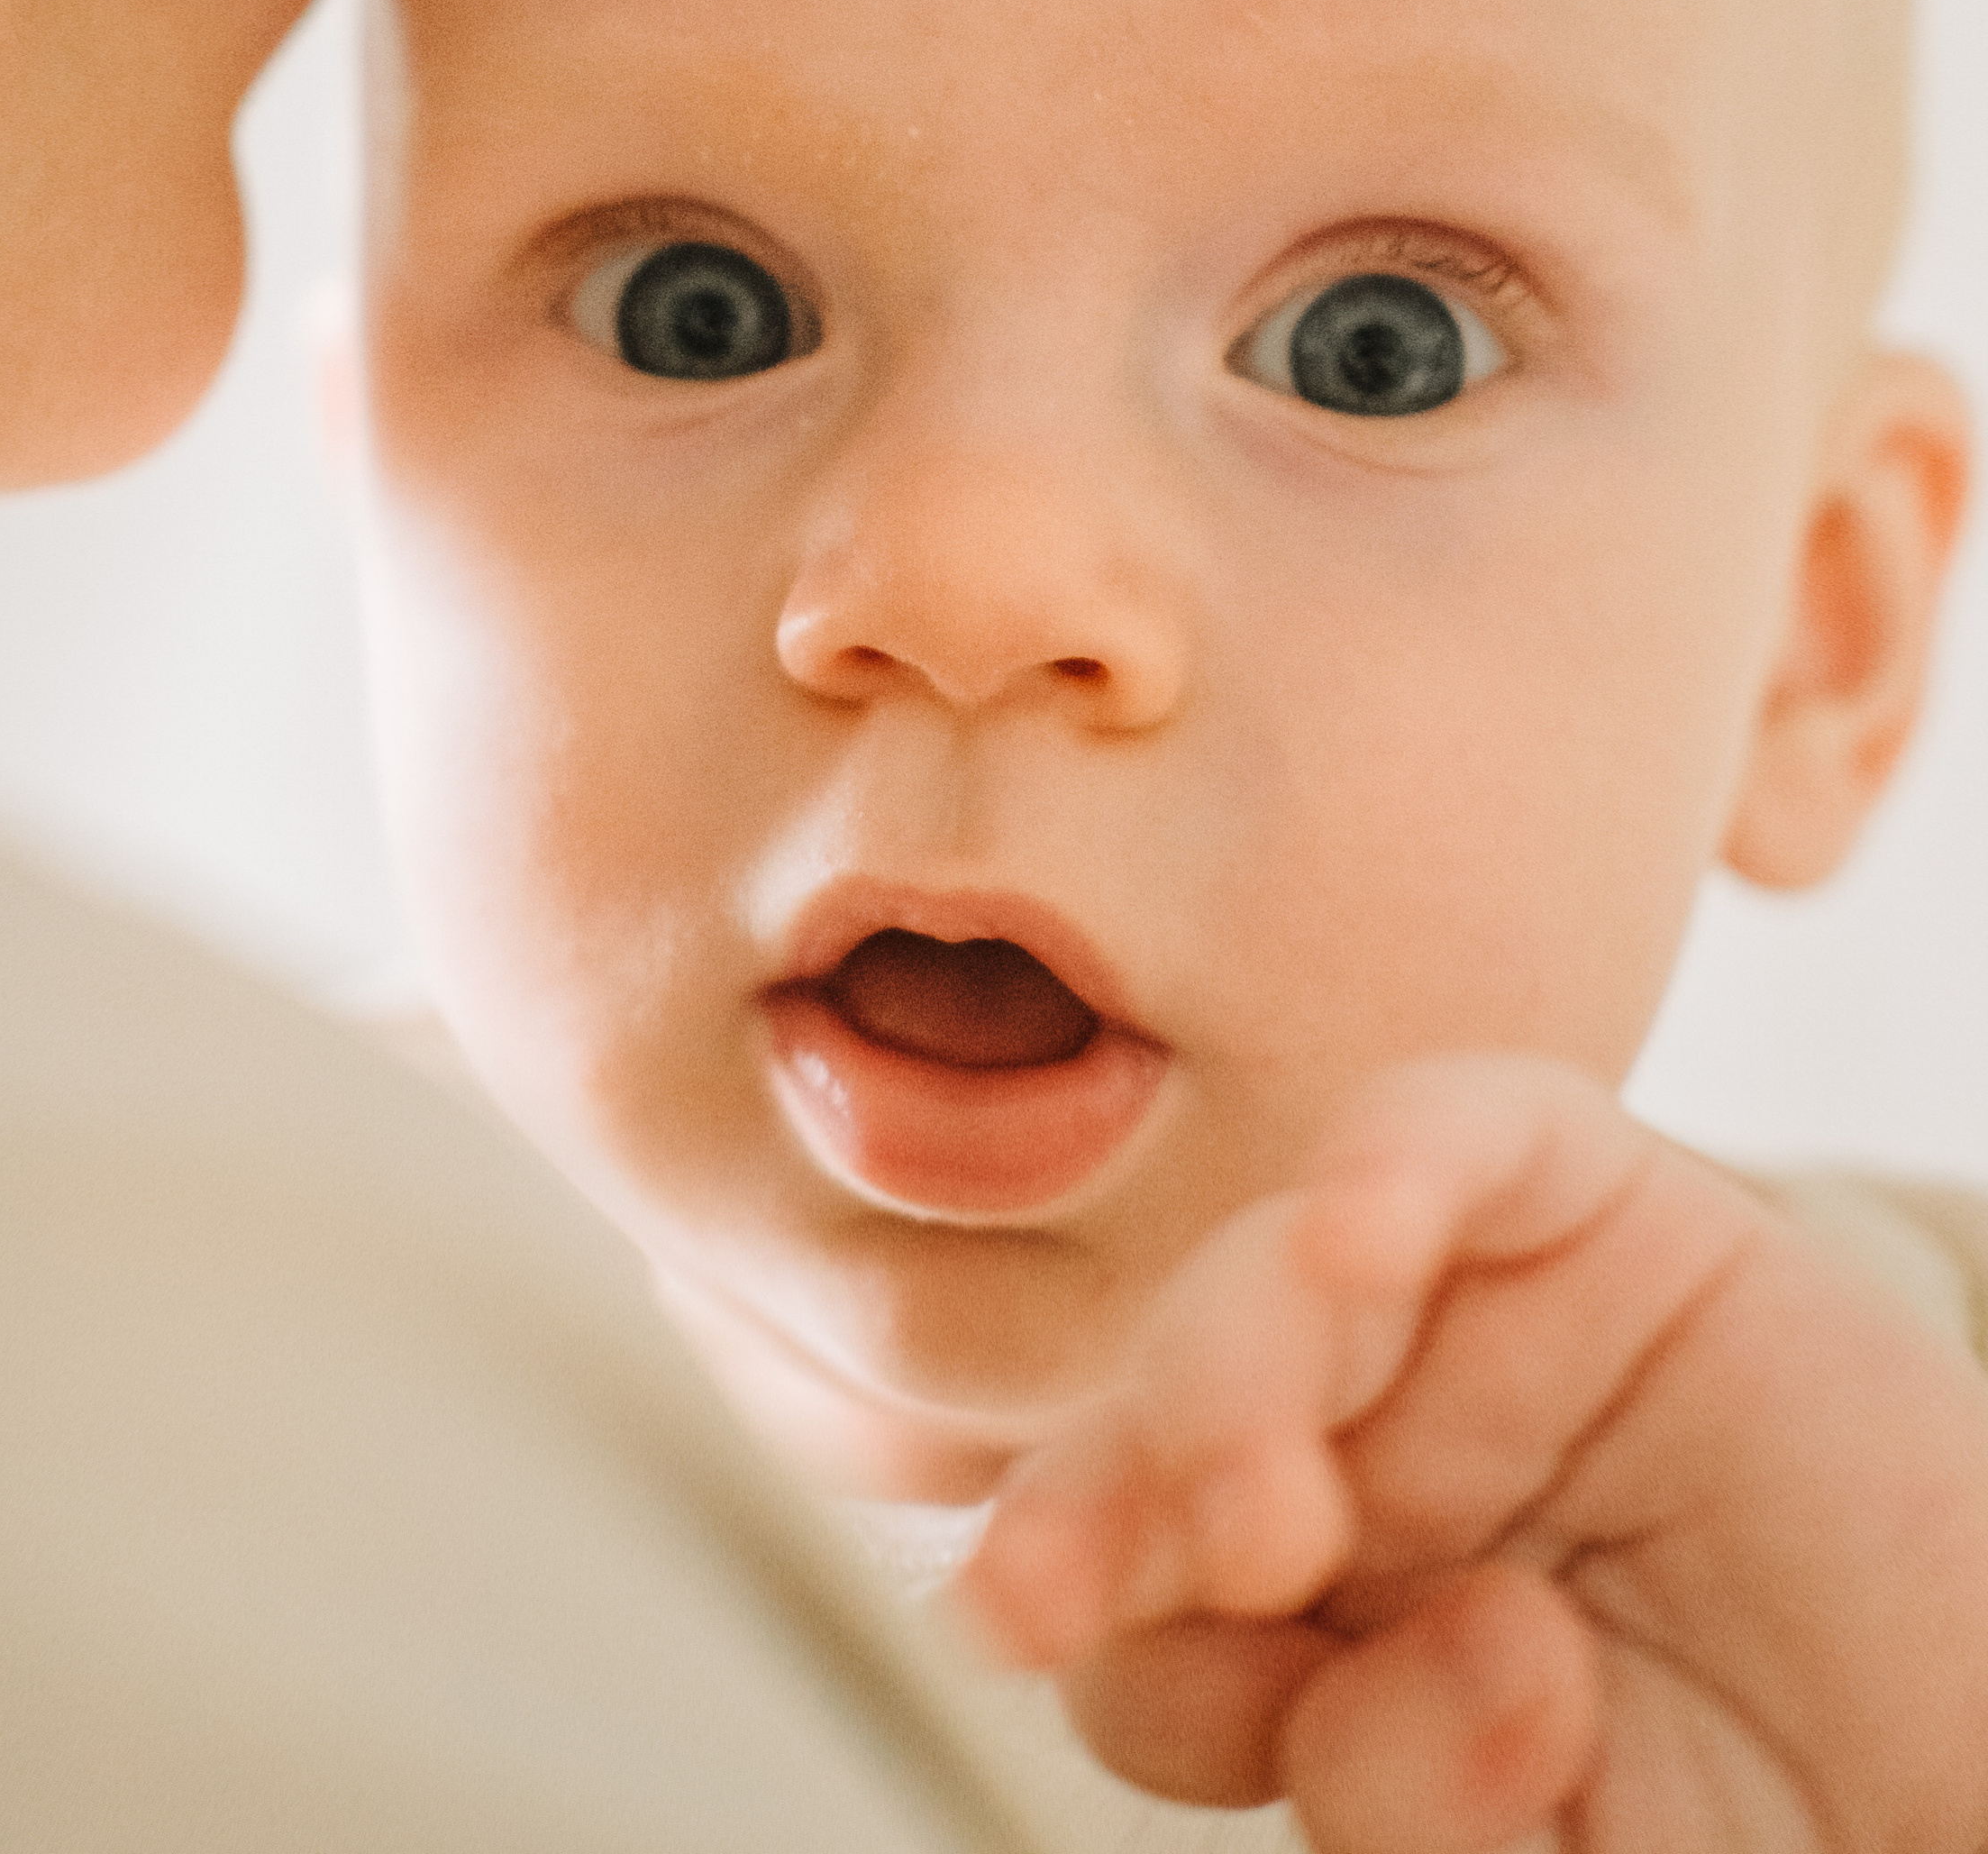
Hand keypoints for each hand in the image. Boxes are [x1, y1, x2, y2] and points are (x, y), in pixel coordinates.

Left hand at [960, 1056, 1987, 1851]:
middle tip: (1214, 1556)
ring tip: (1282, 1517)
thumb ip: (1420, 1791)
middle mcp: (1355, 1455)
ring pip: (1279, 1269)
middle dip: (1123, 1469)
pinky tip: (1361, 1231)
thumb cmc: (1749, 1840)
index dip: (1057, 1572)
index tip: (1019, 1612)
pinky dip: (1401, 1155)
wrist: (1971, 1788)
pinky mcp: (1611, 1218)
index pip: (1118, 1576)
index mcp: (1297, 1626)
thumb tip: (1471, 1643)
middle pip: (1162, 1407)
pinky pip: (1467, 1129)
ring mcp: (1475, 1328)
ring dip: (1238, 1364)